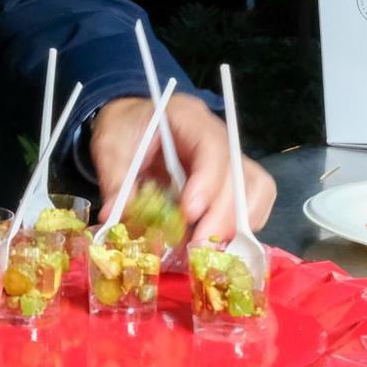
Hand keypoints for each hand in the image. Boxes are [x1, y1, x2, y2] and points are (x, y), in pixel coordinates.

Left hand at [90, 93, 275, 247]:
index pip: (212, 146)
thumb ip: (116, 178)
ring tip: (207, 249)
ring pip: (255, 188)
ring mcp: (229, 156)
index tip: (189, 213)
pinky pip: (254, 200)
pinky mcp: (231, 178)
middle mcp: (217, 135)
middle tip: (199, 247)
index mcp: (187, 117)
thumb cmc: (125, 129)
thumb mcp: (111, 146)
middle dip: (222, 215)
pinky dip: (240, 225)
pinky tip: (215, 241)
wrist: (133, 122)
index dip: (207, 182)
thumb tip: (115, 215)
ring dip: (237, 223)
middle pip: (239, 174)